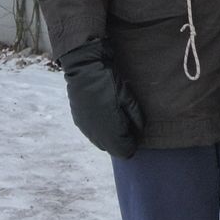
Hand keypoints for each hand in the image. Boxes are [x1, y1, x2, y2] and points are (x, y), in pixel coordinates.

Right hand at [58, 39, 144, 157]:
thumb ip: (136, 117)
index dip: (132, 144)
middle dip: (121, 141)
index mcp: (110, 129)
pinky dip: (99, 130)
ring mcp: (86, 128)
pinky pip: (92, 133)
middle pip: (112, 149)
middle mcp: (96, 133)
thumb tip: (141, 130)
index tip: (136, 133)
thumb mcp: (128, 97)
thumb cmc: (109, 82)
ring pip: (101, 143)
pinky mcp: (78, 121)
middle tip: (128, 125)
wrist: (84, 69)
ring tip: (115, 118)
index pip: (124, 151)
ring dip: (109, 137)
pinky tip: (103, 115)